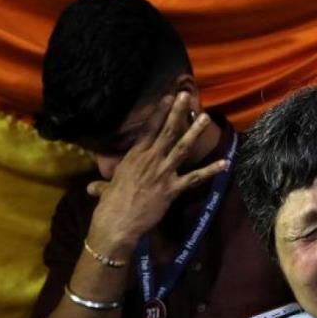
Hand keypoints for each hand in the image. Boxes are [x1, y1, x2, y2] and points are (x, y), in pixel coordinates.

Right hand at [84, 92, 227, 257]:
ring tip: (204, 117)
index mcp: (134, 156)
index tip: (167, 97)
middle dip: (176, 112)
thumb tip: (91, 188)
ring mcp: (163, 172)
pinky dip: (210, 171)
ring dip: (194, 132)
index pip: (149, 129)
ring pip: (181, 147)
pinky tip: (224, 163)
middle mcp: (150, 159)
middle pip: (166, 131)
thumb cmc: (110, 205)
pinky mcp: (172, 189)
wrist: (118, 222)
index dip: (159, 112)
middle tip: (186, 95)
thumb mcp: (106, 189)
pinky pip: (195, 178)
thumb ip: (102, 186)